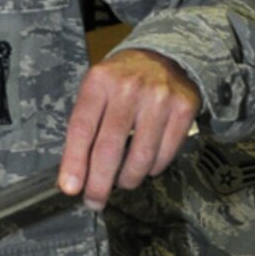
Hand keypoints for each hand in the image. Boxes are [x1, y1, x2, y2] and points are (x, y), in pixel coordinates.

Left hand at [58, 49, 200, 210]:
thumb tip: (75, 176)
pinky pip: (165, 155)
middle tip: (95, 201)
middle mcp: (129, 87)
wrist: (164, 55)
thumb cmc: (122, 81)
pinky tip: (145, 165)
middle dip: (99, 183)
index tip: (70, 188)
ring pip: (140, 157)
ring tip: (122, 182)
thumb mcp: (96, 91)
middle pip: (109, 148)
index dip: (74, 162)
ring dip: (128, 179)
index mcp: (99, 82)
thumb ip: (85, 127)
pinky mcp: (184, 108)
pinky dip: (152, 169)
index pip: (81, 129)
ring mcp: (159, 97)